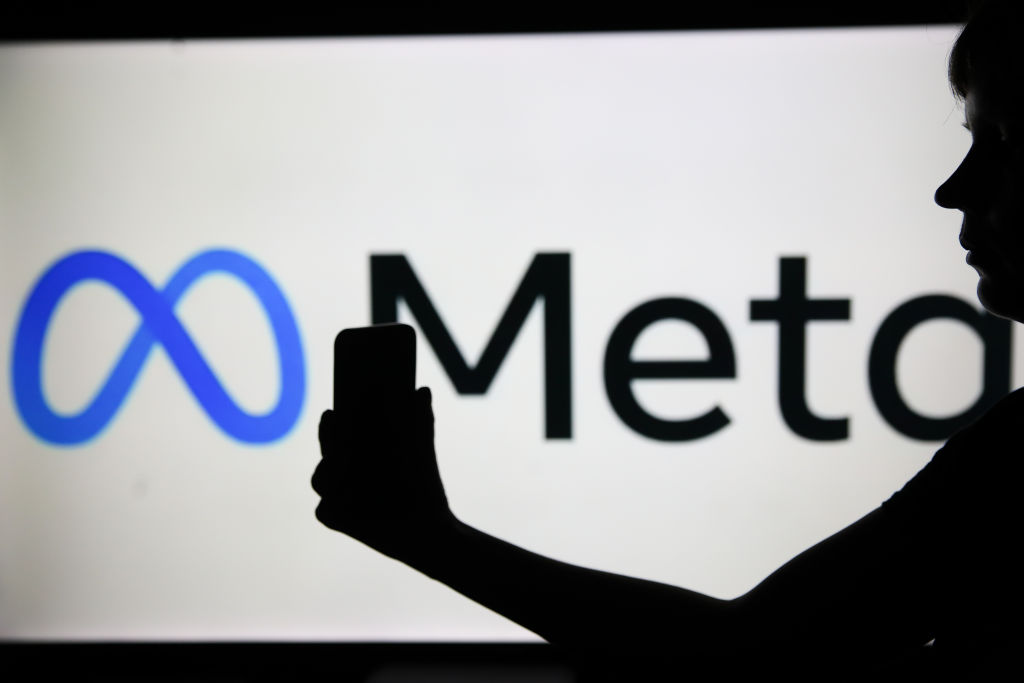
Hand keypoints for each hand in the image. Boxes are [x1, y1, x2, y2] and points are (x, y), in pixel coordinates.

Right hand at [312, 387, 455, 560]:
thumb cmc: (423, 485)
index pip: (336, 428)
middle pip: (327, 449)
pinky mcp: (334, 518)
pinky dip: (334, 501)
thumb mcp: (421, 450)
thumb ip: (421, 420)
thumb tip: (423, 390)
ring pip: (321, 478)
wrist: (427, 527)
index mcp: (358, 450)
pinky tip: (345, 492)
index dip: (334, 419)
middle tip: (335, 421)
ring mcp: (335, 496)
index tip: (338, 407)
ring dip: (329, 469)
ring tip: (340, 458)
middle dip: (328, 436)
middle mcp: (342, 471)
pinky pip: (326, 507)